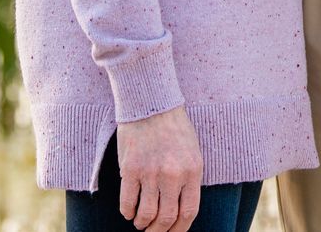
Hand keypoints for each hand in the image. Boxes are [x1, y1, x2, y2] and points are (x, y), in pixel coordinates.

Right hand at [116, 105, 202, 231]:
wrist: (151, 102)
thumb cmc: (173, 127)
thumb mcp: (192, 151)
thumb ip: (188, 179)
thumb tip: (180, 210)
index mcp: (193, 170)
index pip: (189, 212)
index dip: (179, 229)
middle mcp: (173, 174)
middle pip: (167, 218)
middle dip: (159, 231)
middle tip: (152, 231)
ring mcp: (151, 172)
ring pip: (146, 214)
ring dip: (142, 224)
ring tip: (140, 222)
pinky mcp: (130, 168)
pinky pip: (128, 202)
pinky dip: (127, 212)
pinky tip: (128, 211)